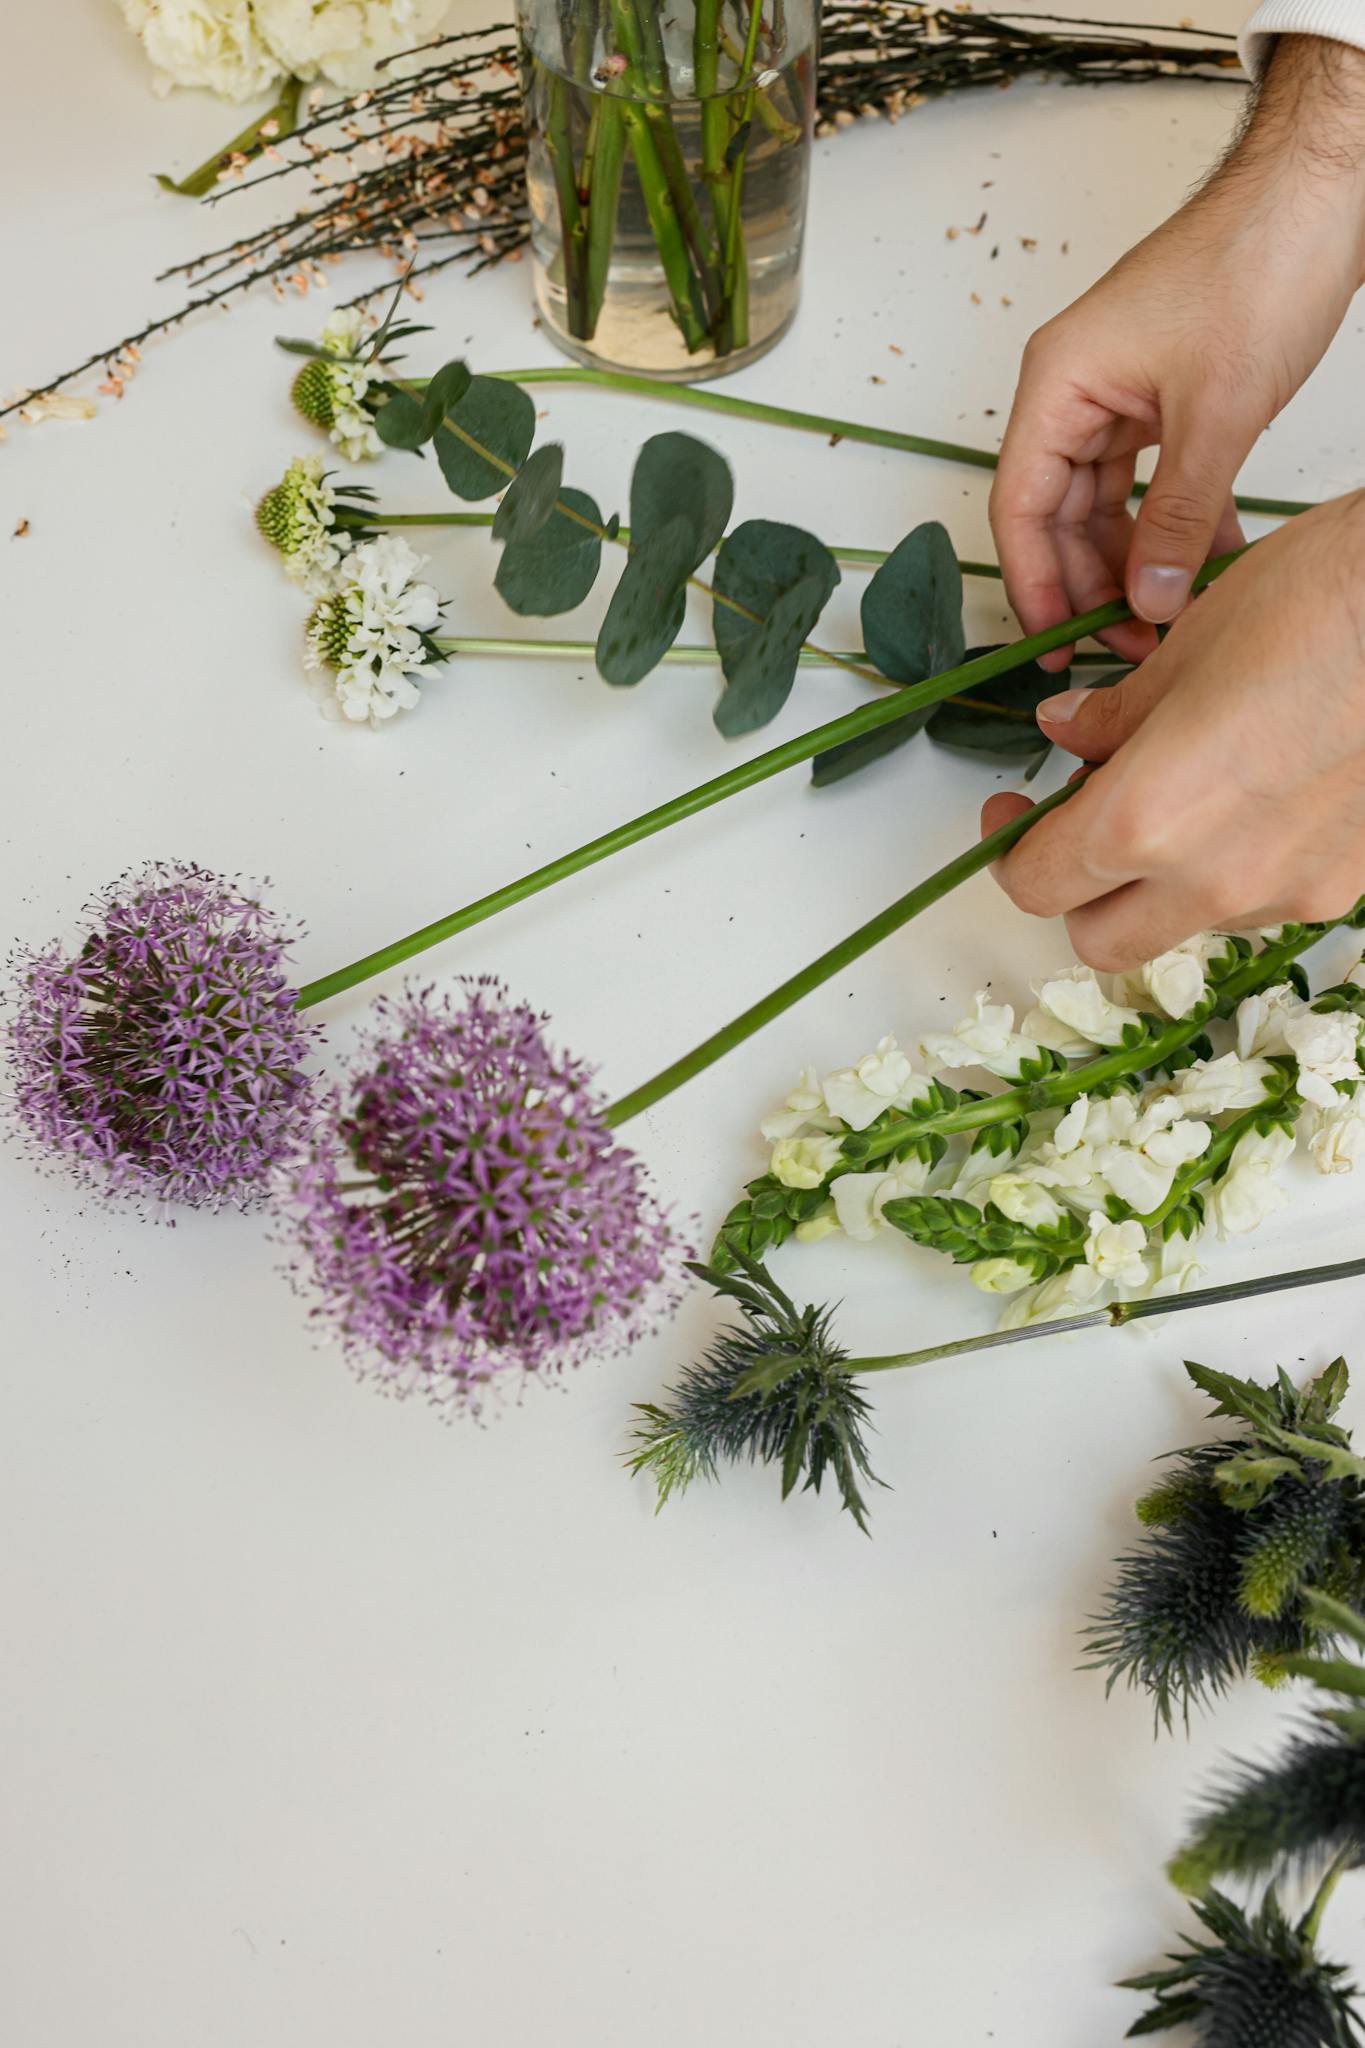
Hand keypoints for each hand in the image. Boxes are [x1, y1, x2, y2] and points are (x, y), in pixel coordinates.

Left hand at [982, 492, 1364, 968]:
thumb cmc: (1316, 604)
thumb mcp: (1184, 649)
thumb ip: (1113, 716)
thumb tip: (1066, 731)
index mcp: (1145, 821)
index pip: (1038, 883)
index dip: (1008, 851)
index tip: (1011, 813)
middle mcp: (1212, 880)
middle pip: (1100, 938)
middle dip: (1079, 892)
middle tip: (1080, 821)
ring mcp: (1285, 892)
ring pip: (1185, 922)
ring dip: (1162, 881)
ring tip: (1187, 792)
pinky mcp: (1343, 886)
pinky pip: (1262, 900)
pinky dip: (1236, 866)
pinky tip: (1259, 794)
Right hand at [988, 34, 1364, 672]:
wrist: (1316, 195)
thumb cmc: (1257, 265)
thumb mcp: (1217, 413)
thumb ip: (1179, 516)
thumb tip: (1150, 599)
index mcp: (1059, 383)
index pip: (1019, 505)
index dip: (1034, 583)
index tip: (1058, 641)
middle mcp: (1074, 391)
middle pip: (1055, 514)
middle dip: (1089, 584)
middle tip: (1126, 643)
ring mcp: (1115, 395)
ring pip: (1103, 506)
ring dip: (1133, 563)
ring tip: (1166, 616)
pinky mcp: (1158, 398)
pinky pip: (1147, 482)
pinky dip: (1172, 525)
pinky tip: (1206, 564)